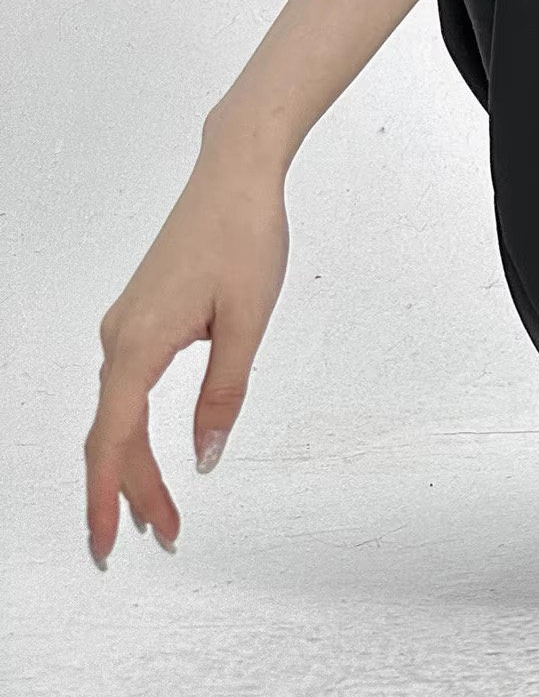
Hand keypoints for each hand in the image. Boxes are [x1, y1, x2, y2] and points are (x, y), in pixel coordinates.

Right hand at [84, 146, 290, 567]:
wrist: (235, 175)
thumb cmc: (245, 237)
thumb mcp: (248, 320)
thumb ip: (224, 392)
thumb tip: (205, 454)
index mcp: (139, 345)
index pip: (114, 441)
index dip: (113, 497)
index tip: (113, 542)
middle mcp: (119, 339)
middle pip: (112, 435)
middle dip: (131, 491)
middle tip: (162, 535)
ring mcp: (125, 325)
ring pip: (117, 412)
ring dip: (134, 462)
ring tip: (159, 507)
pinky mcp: (140, 315)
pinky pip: (126, 387)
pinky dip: (135, 426)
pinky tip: (149, 447)